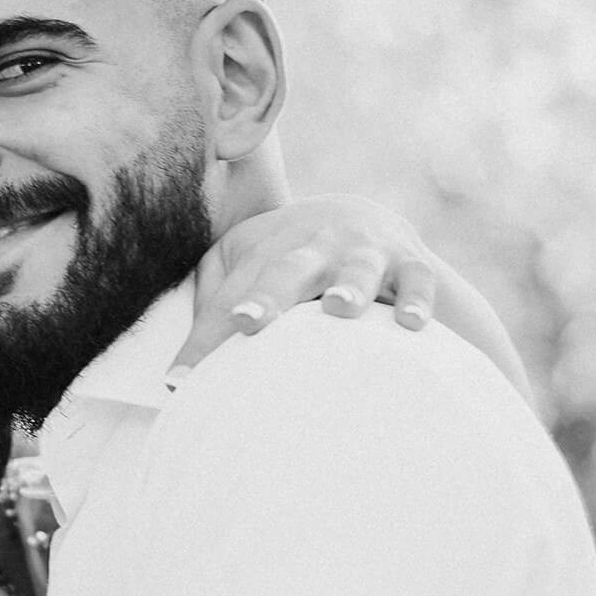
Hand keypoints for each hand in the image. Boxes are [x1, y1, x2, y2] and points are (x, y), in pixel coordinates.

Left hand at [168, 196, 437, 376]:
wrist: (360, 215)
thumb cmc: (285, 258)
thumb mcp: (242, 265)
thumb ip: (212, 306)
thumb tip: (179, 376)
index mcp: (265, 251)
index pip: (229, 299)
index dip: (204, 338)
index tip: (181, 380)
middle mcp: (313, 246)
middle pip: (286, 271)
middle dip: (268, 296)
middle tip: (248, 321)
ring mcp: (362, 252)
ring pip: (355, 268)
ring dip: (348, 287)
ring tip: (339, 309)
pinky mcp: (408, 261)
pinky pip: (417, 279)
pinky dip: (416, 299)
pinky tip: (411, 324)